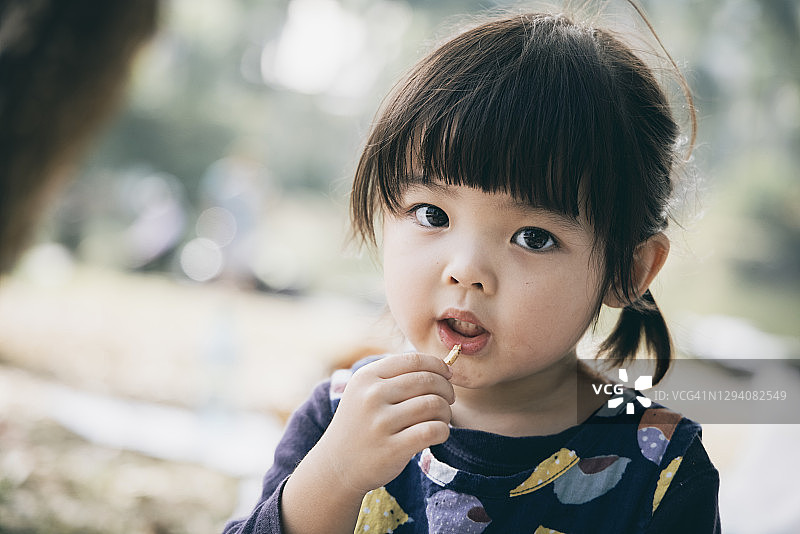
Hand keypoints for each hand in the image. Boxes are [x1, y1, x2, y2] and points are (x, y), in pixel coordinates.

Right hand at [320, 352, 454, 493]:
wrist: (336, 466)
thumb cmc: (361, 424)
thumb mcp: (364, 391)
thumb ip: (395, 376)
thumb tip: (441, 366)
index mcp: (366, 377)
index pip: (414, 360)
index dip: (438, 366)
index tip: (447, 375)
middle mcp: (372, 396)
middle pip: (428, 381)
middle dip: (446, 389)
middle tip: (448, 400)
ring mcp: (381, 422)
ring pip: (434, 404)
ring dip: (446, 412)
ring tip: (441, 419)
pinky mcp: (392, 448)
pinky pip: (433, 430)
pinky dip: (443, 431)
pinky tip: (438, 434)